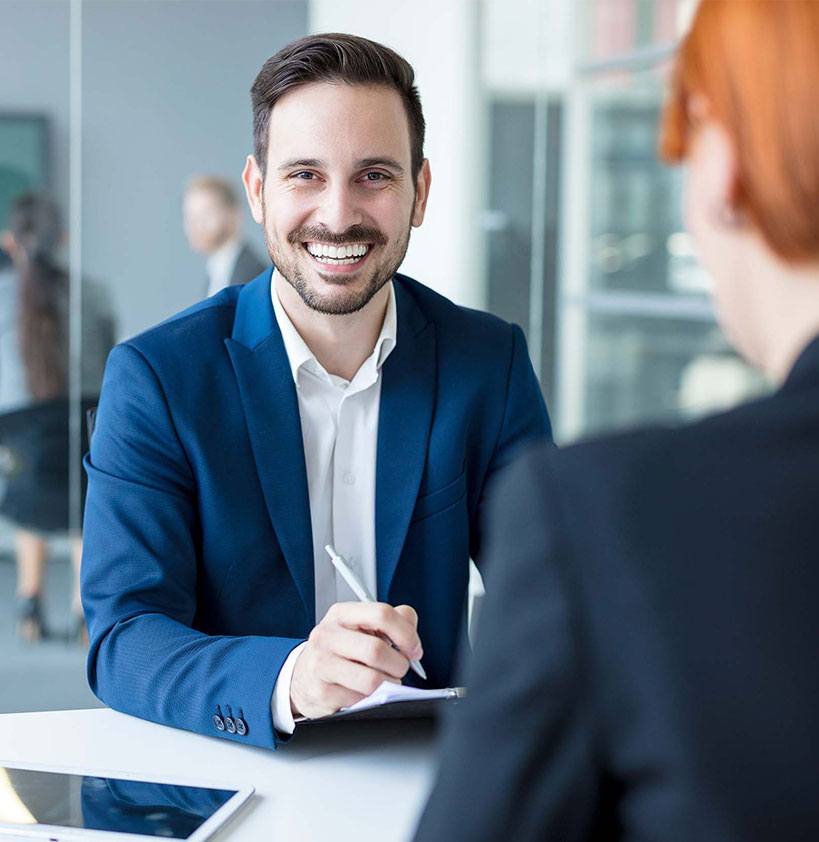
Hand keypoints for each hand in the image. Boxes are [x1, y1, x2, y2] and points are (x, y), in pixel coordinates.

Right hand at [290, 602, 422, 718]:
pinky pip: (361, 700)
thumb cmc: (340, 650)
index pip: (382, 614)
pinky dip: (371, 699)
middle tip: (399, 668)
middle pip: (377, 650)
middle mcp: (327, 635)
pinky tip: (364, 691)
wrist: (303, 677)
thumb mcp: (362, 627)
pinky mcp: (322, 692)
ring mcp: (322, 664)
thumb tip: (410, 624)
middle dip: (399, 664)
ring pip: (372, 680)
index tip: (414, 649)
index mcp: (341, 614)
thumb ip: (392, 620)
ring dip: (388, 684)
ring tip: (385, 680)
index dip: (406, 634)